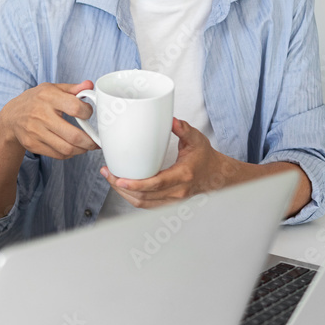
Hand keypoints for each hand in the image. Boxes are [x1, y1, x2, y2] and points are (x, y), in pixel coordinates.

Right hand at [0, 82, 98, 158]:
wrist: (11, 116)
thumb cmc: (36, 101)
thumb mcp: (51, 89)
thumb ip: (72, 89)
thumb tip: (90, 85)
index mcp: (48, 96)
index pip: (75, 107)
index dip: (87, 113)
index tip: (88, 114)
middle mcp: (40, 114)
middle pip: (73, 135)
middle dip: (90, 141)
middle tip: (96, 141)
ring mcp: (35, 131)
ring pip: (66, 148)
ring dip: (81, 150)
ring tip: (86, 146)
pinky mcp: (32, 144)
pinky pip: (57, 154)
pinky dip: (69, 154)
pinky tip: (72, 148)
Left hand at [101, 118, 229, 208]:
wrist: (216, 176)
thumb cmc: (204, 157)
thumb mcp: (196, 140)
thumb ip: (183, 129)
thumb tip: (171, 120)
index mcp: (182, 175)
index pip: (156, 184)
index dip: (135, 184)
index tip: (119, 180)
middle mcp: (177, 191)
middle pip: (144, 196)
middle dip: (122, 188)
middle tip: (108, 174)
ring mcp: (172, 200)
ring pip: (143, 203)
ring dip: (124, 194)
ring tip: (111, 179)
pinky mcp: (168, 203)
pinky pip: (146, 204)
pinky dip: (132, 197)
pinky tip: (122, 186)